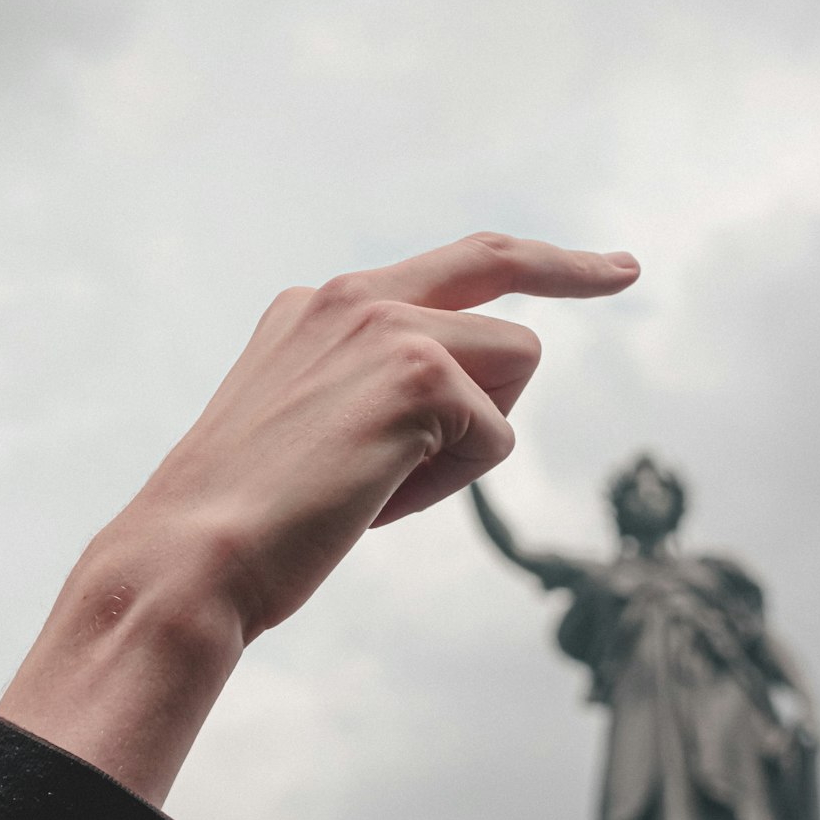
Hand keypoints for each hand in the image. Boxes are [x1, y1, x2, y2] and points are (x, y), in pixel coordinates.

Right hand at [108, 233, 638, 640]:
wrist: (190, 556)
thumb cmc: (244, 521)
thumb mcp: (303, 428)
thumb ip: (371, 390)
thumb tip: (459, 405)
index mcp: (319, 308)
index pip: (446, 267)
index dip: (528, 265)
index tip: (591, 267)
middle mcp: (352, 295)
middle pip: (497, 262)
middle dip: (572, 268)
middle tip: (629, 270)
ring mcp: (385, 325)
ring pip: (512, 366)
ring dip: (470, 442)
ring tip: (383, 486)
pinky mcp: (419, 372)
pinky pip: (495, 438)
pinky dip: (450, 486)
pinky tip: (376, 501)